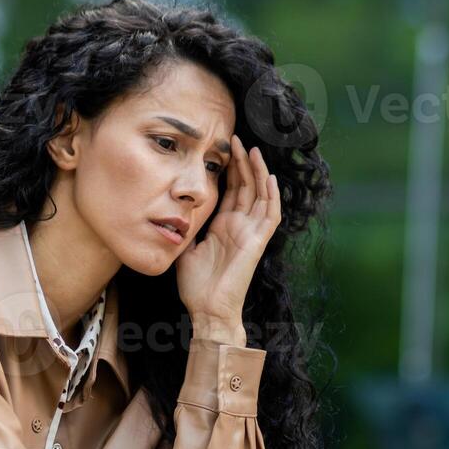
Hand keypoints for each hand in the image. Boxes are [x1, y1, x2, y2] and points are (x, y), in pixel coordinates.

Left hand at [176, 134, 280, 326]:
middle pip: (247, 187)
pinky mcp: (258, 242)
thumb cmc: (196, 285)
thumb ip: (187, 226)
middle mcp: (240, 226)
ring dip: (259, 173)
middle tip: (236, 138)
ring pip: (261, 195)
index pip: (232, 190)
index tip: (224, 147)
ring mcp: (251, 233)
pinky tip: (269, 177)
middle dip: (243, 162)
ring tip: (253, 150)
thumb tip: (176, 208)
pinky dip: (272, 196)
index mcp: (224, 226)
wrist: (207, 309)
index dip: (230, 169)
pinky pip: (271, 216)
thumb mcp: (186, 246)